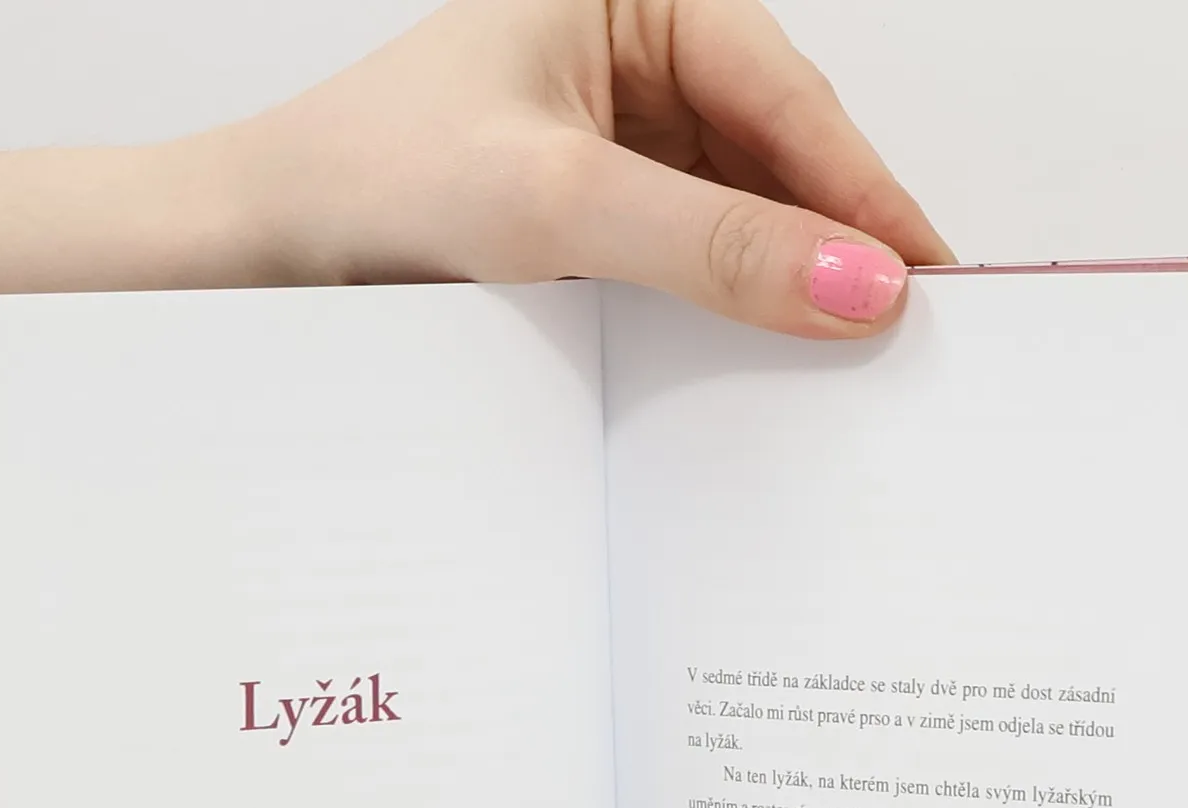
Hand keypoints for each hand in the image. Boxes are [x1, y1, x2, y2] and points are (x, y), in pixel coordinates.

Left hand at [203, 0, 950, 335]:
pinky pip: (687, 259)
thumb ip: (716, 243)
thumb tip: (860, 284)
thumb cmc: (370, 179)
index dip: (865, 195)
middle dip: (829, 247)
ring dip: (778, 287)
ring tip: (835, 373)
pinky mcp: (590, 214)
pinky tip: (751, 366)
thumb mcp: (560, 204)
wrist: (258, 254)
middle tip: (900, 345)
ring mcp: (612, 138)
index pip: (788, 97)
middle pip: (775, 157)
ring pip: (737, 214)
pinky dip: (722, 311)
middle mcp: (631, 54)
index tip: (929, 285)